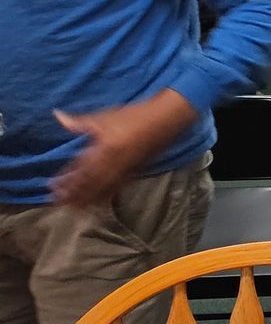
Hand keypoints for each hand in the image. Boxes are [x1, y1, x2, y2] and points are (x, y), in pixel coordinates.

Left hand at [52, 90, 196, 208]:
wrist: (165, 119)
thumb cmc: (134, 116)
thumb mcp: (104, 117)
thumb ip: (80, 122)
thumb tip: (58, 116)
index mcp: (103, 149)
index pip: (80, 168)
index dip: (66, 179)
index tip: (52, 187)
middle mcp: (113, 163)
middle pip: (89, 184)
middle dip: (74, 194)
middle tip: (59, 203)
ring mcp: (125, 170)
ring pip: (103, 189)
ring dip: (87, 199)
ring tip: (75, 208)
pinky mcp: (135, 172)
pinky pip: (117, 189)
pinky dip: (105, 197)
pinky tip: (98, 202)